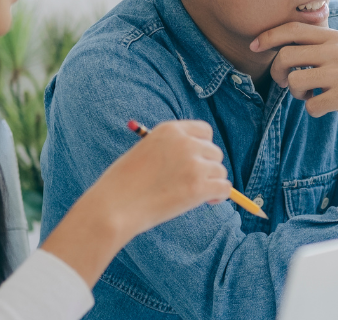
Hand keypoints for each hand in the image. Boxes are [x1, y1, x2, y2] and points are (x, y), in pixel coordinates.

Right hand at [41, 120, 230, 286]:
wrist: (113, 207)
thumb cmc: (122, 184)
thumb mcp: (145, 151)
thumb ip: (170, 150)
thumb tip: (197, 160)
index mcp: (170, 130)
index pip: (204, 131)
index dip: (203, 147)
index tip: (197, 162)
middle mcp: (185, 143)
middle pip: (214, 152)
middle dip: (207, 167)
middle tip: (194, 183)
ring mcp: (193, 164)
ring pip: (220, 171)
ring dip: (212, 183)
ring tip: (197, 196)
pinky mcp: (199, 187)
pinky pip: (225, 188)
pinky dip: (220, 196)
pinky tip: (208, 202)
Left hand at [251, 22, 337, 161]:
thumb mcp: (337, 54)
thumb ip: (313, 44)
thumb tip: (273, 39)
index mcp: (333, 37)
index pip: (292, 28)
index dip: (268, 36)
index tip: (254, 46)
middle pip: (286, 55)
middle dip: (276, 72)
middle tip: (282, 83)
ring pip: (294, 80)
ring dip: (295, 93)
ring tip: (308, 95)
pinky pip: (310, 105)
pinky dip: (312, 109)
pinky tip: (324, 106)